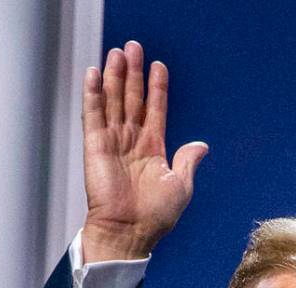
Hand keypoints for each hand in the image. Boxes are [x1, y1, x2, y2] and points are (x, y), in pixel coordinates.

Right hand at [81, 41, 207, 261]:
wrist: (131, 232)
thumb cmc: (155, 216)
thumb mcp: (181, 185)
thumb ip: (188, 161)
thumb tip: (201, 145)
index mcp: (153, 150)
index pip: (155, 110)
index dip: (157, 88)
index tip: (159, 66)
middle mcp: (132, 142)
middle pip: (132, 99)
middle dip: (134, 73)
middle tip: (133, 47)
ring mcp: (113, 142)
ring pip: (114, 102)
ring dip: (115, 77)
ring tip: (118, 52)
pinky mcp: (96, 147)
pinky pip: (94, 115)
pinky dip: (94, 94)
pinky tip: (95, 74)